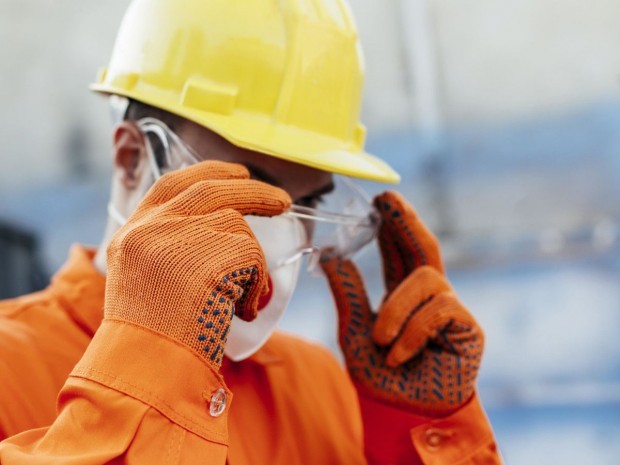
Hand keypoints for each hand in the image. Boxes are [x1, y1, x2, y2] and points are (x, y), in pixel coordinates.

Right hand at [105, 161, 290, 370]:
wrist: (144, 370)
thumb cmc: (150, 338)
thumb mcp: (144, 281)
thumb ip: (171, 248)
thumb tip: (222, 228)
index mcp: (132, 232)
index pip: (172, 184)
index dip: (208, 172)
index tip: (236, 172)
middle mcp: (152, 227)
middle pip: (212, 189)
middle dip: (253, 191)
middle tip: (282, 201)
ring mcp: (180, 237)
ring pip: (238, 230)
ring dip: (250, 265)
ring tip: (237, 302)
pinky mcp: (210, 254)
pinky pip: (253, 258)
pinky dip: (256, 286)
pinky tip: (240, 311)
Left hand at [321, 192, 482, 415]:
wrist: (406, 416)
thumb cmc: (383, 377)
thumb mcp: (354, 333)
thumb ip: (348, 294)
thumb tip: (331, 254)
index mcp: (402, 295)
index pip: (398, 252)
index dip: (392, 225)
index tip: (380, 200)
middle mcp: (428, 297)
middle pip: (423, 247)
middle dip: (407, 221)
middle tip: (388, 199)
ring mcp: (450, 308)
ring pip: (426, 278)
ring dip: (396, 308)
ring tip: (380, 340)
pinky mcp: (468, 327)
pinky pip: (440, 308)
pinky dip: (413, 331)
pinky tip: (401, 354)